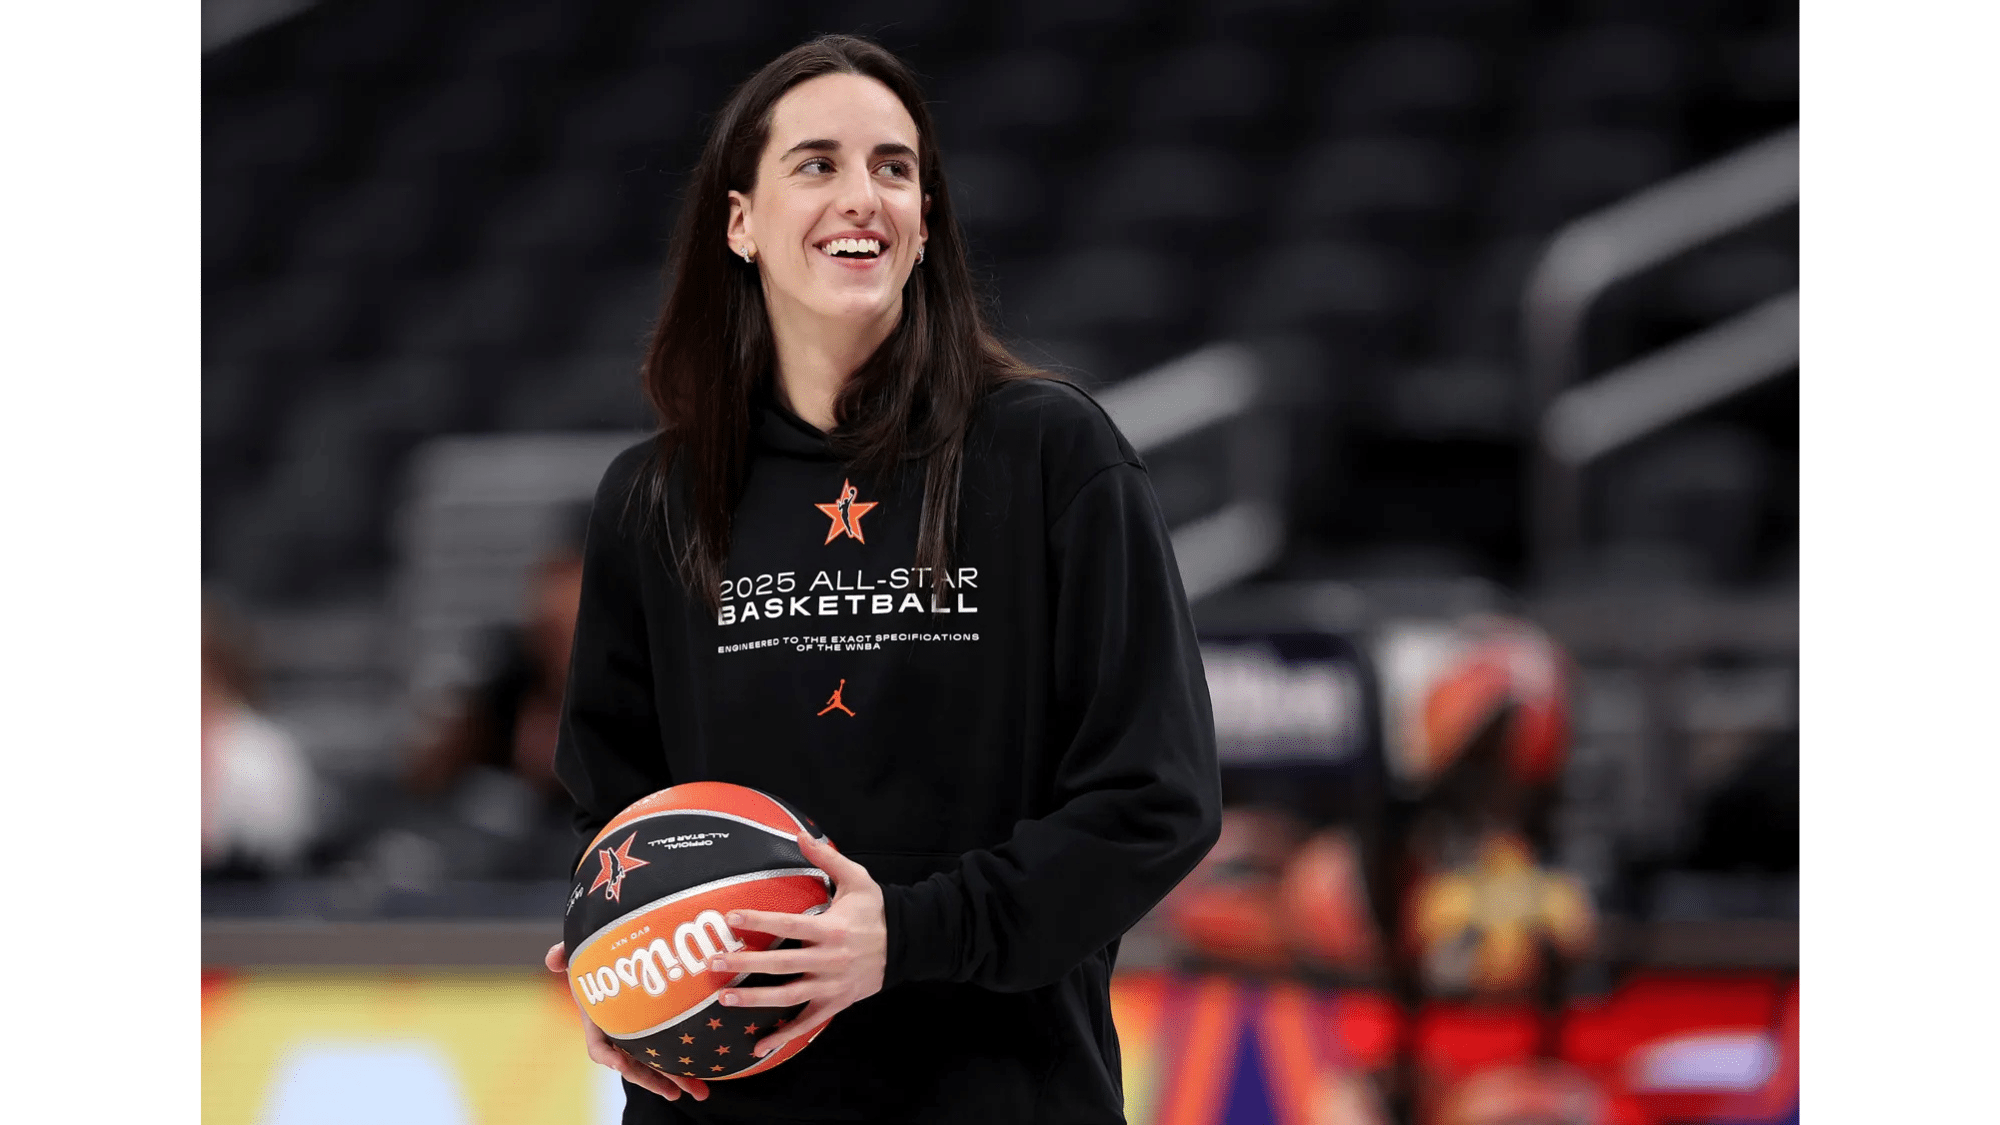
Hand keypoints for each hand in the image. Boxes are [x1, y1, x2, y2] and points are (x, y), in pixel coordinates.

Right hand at [545, 942, 709, 1102]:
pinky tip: (708, 1068)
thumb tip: (552, 958)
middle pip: (636, 1064)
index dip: (608, 1057)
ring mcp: (642, 1031)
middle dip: (655, 1080)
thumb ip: (565, 952)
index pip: (599, 1047)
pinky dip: (689, 1057)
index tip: (620, 1064)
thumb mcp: (581, 949)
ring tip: (701, 1092)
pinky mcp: (663, 1024)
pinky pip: (674, 1046)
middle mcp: (621, 1032)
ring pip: (659, 1060)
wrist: (619, 947)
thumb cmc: (598, 952)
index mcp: (600, 1020)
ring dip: (678, 1077)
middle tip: (678, 1093)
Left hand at [703, 831, 885, 1059]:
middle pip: (782, 965)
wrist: (907, 943)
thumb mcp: (857, 879)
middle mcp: (829, 960)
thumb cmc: (876, 910)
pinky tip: (759, 1046)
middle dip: (746, 964)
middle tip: (714, 963)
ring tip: (725, 998)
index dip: (759, 921)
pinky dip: (784, 1036)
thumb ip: (827, 858)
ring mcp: (832, 986)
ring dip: (756, 999)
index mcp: (832, 929)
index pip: (789, 925)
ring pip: (789, 997)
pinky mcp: (836, 1004)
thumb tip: (800, 834)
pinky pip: (808, 1023)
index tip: (730, 918)